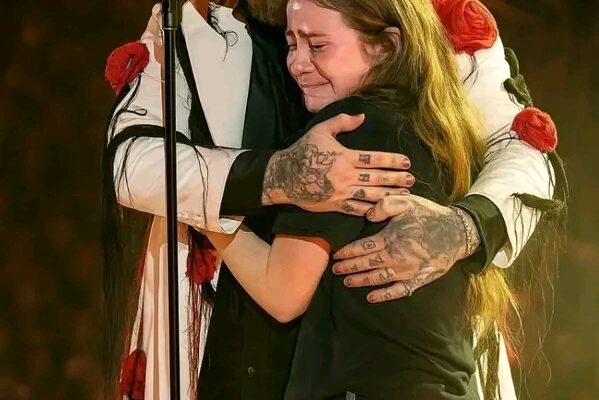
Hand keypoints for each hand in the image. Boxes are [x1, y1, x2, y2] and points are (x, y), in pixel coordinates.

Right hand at [262, 113, 413, 215]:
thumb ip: (342, 122)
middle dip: (396, 179)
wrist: (283, 176)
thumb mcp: (320, 131)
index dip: (392, 161)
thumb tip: (362, 116)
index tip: (406, 162)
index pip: (375, 159)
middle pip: (377, 178)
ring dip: (389, 196)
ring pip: (371, 196)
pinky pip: (356, 210)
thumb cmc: (302, 151)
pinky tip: (383, 210)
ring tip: (404, 196)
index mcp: (345, 157)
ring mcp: (341, 192)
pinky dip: (371, 210)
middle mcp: (346, 176)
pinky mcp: (335, 205)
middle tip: (411, 180)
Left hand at [331, 195, 480, 301]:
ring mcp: (408, 271)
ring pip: (378, 279)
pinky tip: (371, 298)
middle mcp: (397, 257)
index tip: (336, 255)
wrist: (458, 231)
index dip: (348, 252)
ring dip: (361, 281)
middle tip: (335, 270)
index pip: (363, 248)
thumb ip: (386, 205)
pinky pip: (399, 291)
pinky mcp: (419, 279)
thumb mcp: (408, 201)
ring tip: (347, 282)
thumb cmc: (430, 215)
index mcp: (391, 238)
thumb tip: (368, 215)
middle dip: (349, 268)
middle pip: (367, 264)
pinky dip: (384, 295)